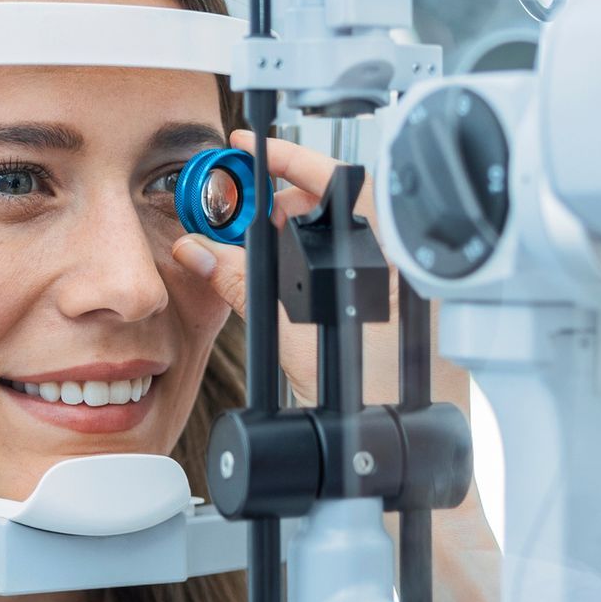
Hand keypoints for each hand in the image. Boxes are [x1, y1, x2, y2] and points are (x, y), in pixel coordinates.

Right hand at [170, 130, 470, 411]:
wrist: (400, 453)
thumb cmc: (372, 401)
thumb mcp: (293, 336)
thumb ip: (242, 286)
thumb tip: (200, 252)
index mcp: (386, 252)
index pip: (333, 179)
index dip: (285, 158)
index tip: (246, 148)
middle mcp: (399, 260)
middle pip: (331, 206)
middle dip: (277, 204)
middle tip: (234, 213)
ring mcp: (399, 283)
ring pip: (337, 236)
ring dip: (292, 236)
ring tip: (251, 249)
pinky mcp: (393, 306)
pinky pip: (349, 263)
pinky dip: (312, 263)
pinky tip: (284, 280)